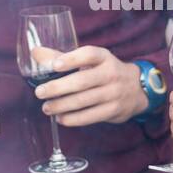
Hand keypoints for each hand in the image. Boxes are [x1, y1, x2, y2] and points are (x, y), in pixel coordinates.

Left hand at [34, 46, 148, 125]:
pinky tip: (60, 118)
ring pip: (84, 101)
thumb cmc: (104, 72)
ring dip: (62, 106)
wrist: (136, 89)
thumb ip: (62, 57)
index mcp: (104, 57)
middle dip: (58, 88)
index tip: (55, 65)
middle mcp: (111, 73)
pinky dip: (73, 119)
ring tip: (46, 108)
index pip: (89, 55)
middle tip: (39, 93)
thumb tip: (35, 53)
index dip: (72, 59)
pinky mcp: (113, 110)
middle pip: (82, 81)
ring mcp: (114, 93)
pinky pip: (90, 116)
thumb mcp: (89, 61)